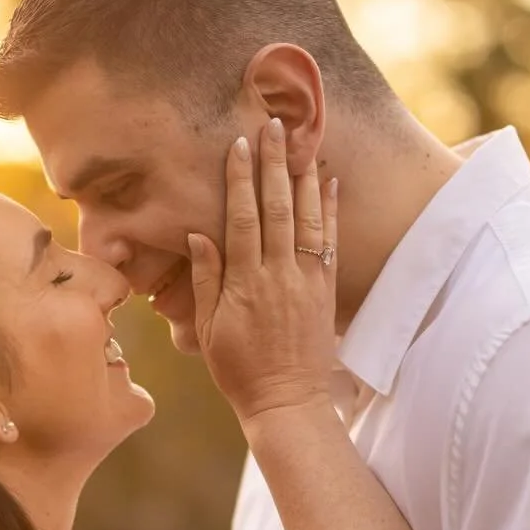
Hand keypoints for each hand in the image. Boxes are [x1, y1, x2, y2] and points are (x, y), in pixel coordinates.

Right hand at [190, 117, 338, 424]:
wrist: (286, 403)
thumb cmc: (239, 370)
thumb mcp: (208, 330)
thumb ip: (206, 280)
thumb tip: (199, 235)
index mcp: (244, 284)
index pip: (242, 219)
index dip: (240, 180)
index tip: (239, 145)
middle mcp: (278, 277)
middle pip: (276, 209)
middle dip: (274, 164)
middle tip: (273, 126)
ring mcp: (306, 282)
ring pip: (307, 219)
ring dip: (304, 177)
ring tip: (301, 142)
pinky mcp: (326, 292)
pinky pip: (329, 242)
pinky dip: (330, 210)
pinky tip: (329, 182)